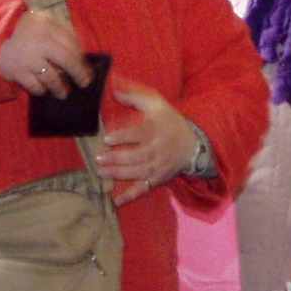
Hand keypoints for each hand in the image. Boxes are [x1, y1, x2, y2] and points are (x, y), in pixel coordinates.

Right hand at [0, 10, 91, 97]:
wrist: (1, 33)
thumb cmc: (35, 33)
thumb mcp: (52, 28)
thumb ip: (68, 40)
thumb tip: (84, 62)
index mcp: (48, 32)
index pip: (70, 52)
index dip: (80, 67)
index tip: (88, 77)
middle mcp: (37, 45)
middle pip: (64, 63)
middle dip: (76, 75)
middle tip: (82, 85)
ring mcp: (25, 59)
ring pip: (49, 78)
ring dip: (58, 87)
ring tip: (62, 92)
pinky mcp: (14, 70)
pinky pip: (33, 85)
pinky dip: (40, 89)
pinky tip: (43, 89)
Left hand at [94, 78, 196, 205]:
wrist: (193, 144)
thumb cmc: (170, 122)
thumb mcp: (157, 104)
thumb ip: (135, 96)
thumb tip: (114, 90)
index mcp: (157, 129)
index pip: (140, 133)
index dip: (124, 137)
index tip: (107, 139)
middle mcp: (159, 149)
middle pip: (137, 156)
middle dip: (116, 158)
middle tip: (98, 159)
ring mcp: (159, 166)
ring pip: (138, 172)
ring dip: (118, 174)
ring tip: (101, 172)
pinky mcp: (159, 179)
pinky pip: (144, 188)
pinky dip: (130, 196)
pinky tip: (116, 201)